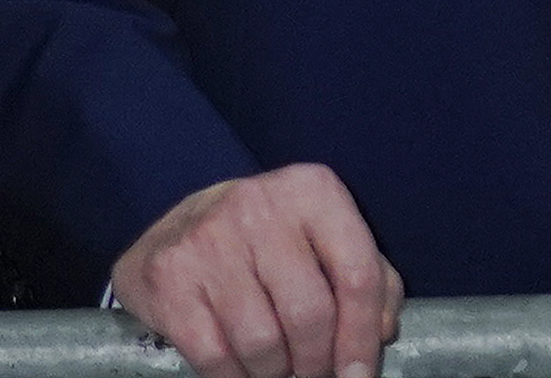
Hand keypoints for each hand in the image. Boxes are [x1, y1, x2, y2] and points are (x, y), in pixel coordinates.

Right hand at [111, 164, 403, 377]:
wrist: (180, 225)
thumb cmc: (271, 239)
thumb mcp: (327, 239)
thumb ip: (370, 278)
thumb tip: (381, 333)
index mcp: (313, 191)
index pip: (357, 275)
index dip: (363, 337)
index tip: (359, 375)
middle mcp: (260, 206)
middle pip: (310, 314)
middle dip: (317, 362)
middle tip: (314, 373)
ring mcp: (209, 239)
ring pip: (262, 342)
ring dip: (276, 372)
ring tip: (279, 367)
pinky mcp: (169, 275)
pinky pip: (213, 355)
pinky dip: (234, 377)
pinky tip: (242, 368)